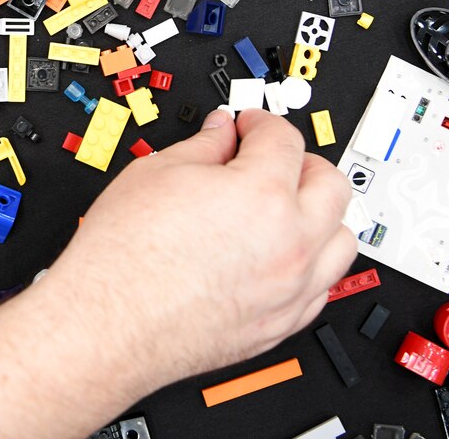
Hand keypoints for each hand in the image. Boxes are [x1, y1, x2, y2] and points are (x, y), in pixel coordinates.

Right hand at [38, 109, 355, 394]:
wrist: (107, 322)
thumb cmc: (123, 258)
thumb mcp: (155, 173)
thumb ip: (201, 147)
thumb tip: (219, 133)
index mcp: (263, 194)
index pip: (284, 140)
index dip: (261, 122)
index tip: (247, 125)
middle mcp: (291, 243)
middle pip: (331, 185)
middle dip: (301, 162)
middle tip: (269, 158)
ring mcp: (291, 290)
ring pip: (341, 240)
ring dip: (319, 214)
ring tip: (284, 206)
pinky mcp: (281, 326)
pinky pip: (322, 287)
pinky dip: (310, 264)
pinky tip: (279, 253)